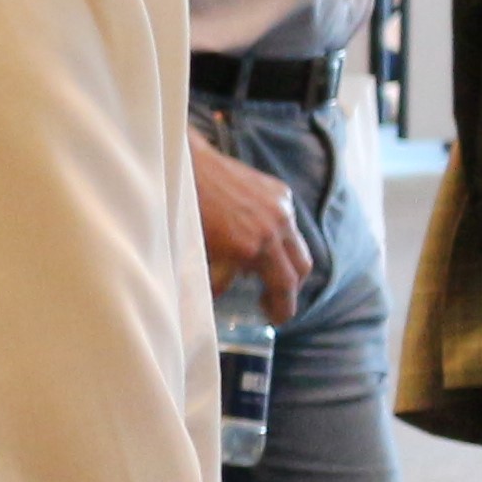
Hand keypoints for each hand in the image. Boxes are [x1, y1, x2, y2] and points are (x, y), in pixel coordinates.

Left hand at [195, 132, 309, 318]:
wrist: (183, 163)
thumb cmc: (181, 210)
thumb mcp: (193, 252)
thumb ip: (214, 277)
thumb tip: (223, 292)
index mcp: (251, 246)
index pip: (283, 286)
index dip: (283, 307)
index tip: (277, 318)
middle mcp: (274, 226)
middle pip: (300, 269)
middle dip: (288, 289)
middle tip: (270, 301)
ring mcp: (280, 206)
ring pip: (298, 246)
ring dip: (285, 264)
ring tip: (261, 273)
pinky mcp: (279, 191)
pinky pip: (288, 224)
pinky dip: (279, 238)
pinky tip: (256, 241)